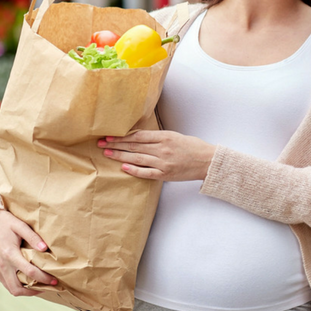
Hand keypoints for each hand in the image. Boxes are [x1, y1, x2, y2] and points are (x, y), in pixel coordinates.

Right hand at [0, 209, 56, 296]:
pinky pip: (5, 282)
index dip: (44, 278)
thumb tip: (45, 248)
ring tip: (39, 285)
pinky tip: (26, 280)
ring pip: (10, 288)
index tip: (54, 281)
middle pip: (17, 289)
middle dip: (34, 291)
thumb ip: (32, 237)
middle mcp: (1, 264)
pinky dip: (16, 285)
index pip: (29, 272)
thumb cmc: (4, 222)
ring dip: (24, 291)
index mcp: (9, 254)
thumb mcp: (20, 225)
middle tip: (48, 287)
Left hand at [98, 130, 215, 180]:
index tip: (110, 136)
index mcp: (165, 137)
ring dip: (120, 156)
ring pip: (137, 159)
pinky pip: (146, 172)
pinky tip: (124, 168)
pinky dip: (134, 170)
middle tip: (102, 144)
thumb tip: (140, 137)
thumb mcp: (176, 136)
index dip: (122, 136)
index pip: (138, 136)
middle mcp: (163, 149)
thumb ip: (159, 137)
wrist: (208, 161)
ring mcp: (163, 162)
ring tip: (108, 154)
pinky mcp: (165, 174)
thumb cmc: (194, 147)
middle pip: (134, 147)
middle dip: (116, 145)